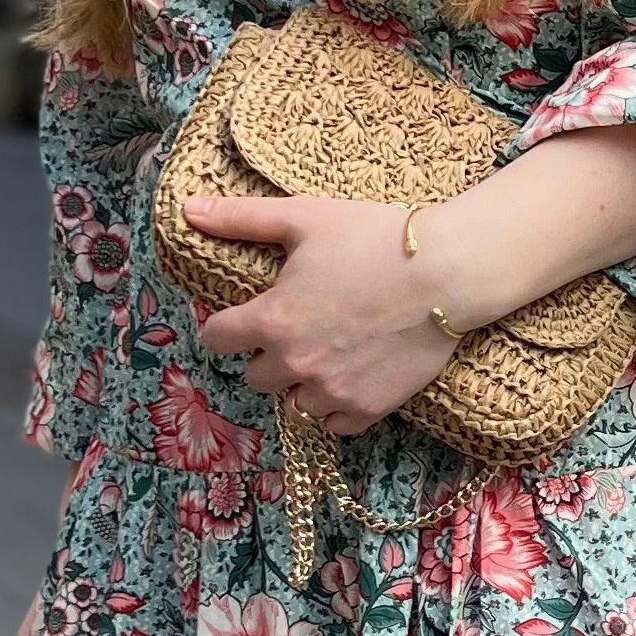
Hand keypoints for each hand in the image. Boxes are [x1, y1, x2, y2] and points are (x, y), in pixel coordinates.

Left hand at [185, 192, 457, 438]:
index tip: (242, 317)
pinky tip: (349, 377)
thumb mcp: (304, 218)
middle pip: (254, 376)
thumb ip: (241, 219)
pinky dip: (335, 407)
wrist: (448, 273)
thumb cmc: (375, 238)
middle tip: (297, 328)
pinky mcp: (368, 408)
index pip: (217, 339)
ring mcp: (332, 391)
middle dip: (268, 355)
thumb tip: (187, 211)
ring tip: (327, 353)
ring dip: (301, 383)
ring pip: (293, 403)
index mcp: (272, 320)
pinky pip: (333, 424)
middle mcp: (295, 364)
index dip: (226, 325)